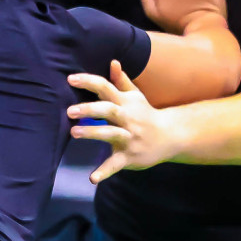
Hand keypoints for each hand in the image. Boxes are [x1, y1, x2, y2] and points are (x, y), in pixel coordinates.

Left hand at [68, 62, 190, 182]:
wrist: (170, 136)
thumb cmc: (146, 115)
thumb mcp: (135, 97)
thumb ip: (121, 81)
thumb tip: (113, 61)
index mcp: (125, 103)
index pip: (106, 88)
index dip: (89, 82)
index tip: (70, 79)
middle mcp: (128, 119)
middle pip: (108, 110)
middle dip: (89, 109)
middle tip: (70, 111)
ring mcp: (129, 138)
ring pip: (111, 134)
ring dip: (93, 133)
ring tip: (74, 133)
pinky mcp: (129, 157)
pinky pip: (116, 164)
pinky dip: (104, 172)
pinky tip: (92, 178)